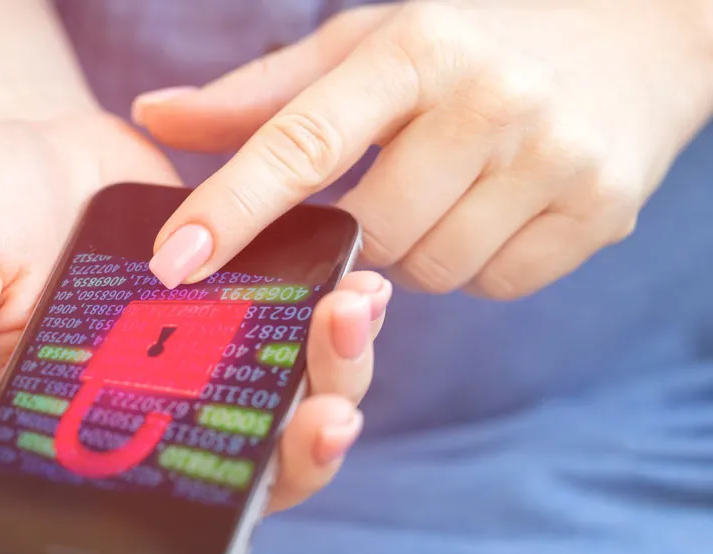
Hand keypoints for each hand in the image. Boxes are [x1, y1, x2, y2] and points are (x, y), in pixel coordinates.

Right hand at [0, 112, 390, 512]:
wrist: (28, 132)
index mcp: (78, 421)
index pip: (148, 500)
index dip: (207, 517)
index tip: (251, 489)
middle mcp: (149, 403)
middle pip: (244, 463)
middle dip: (300, 445)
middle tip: (330, 412)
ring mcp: (199, 352)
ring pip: (286, 396)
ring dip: (337, 373)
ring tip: (354, 315)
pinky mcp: (238, 297)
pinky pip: (298, 326)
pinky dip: (334, 317)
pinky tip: (359, 285)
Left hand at [134, 0, 712, 297]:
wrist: (640, 28)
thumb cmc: (474, 40)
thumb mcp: (370, 44)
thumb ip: (261, 94)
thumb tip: (152, 118)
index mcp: (415, 48)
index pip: (302, 142)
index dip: (231, 207)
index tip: (174, 261)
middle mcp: (489, 100)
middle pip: (373, 232)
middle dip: (361, 233)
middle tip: (388, 185)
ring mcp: (554, 157)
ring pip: (432, 271)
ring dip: (419, 249)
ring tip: (450, 187)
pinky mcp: (600, 209)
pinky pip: (495, 284)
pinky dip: (478, 261)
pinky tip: (498, 207)